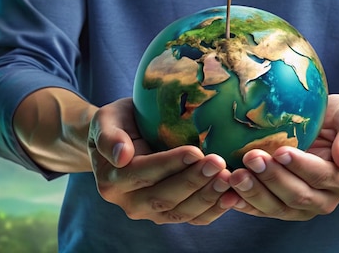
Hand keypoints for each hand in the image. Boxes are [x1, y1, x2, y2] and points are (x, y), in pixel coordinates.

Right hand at [87, 98, 238, 224]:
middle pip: (163, 197)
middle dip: (193, 181)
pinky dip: (214, 210)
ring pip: (181, 211)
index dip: (169, 164)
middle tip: (219, 163)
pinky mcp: (170, 214)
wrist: (124, 139)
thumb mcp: (106, 120)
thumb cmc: (118, 123)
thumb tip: (121, 155)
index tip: (194, 151)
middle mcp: (129, 202)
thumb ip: (109, 137)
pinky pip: (193, 218)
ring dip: (207, 197)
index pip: (142, 174)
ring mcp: (150, 212)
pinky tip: (232, 196)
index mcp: (112, 180)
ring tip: (228, 178)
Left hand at [228, 94, 338, 220]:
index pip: (321, 176)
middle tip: (251, 158)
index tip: (280, 151)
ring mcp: (302, 207)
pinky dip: (244, 204)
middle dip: (272, 178)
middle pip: (297, 195)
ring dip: (254, 193)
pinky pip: (262, 210)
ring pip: (277, 208)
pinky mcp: (281, 207)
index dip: (300, 166)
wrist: (330, 132)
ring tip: (234, 175)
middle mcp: (324, 198)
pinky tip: (227, 194)